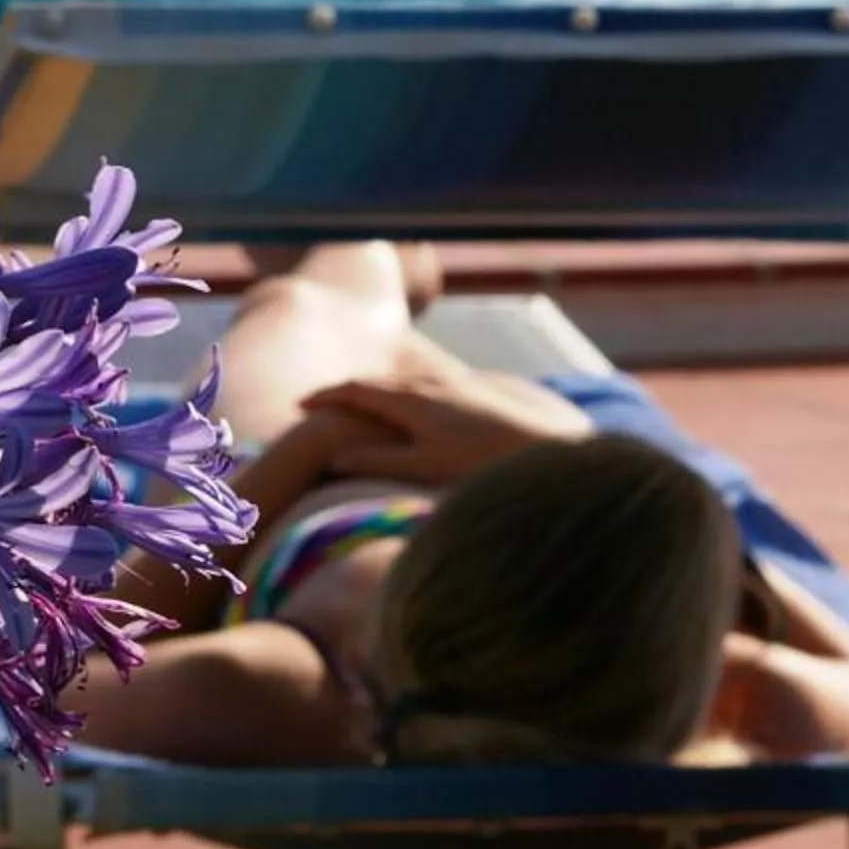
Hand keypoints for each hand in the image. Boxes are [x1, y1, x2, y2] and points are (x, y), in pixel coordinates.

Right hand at [295, 369, 592, 486]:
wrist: (547, 449)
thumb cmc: (484, 465)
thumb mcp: (427, 467)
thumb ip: (381, 462)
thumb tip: (336, 459)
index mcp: (413, 401)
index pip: (357, 389)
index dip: (326, 397)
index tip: (301, 406)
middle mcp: (431, 385)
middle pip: (378, 381)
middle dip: (346, 391)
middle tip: (319, 405)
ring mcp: (455, 386)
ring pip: (403, 381)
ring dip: (375, 390)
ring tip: (357, 406)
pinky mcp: (475, 393)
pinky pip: (425, 385)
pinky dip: (402, 392)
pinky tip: (412, 407)